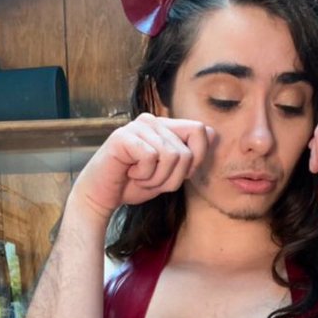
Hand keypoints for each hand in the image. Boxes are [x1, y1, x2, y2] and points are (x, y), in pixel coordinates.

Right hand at [69, 113, 214, 223]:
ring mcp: (138, 126)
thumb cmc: (134, 184)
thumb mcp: (170, 173)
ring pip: (171, 156)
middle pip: (187, 151)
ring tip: (140, 177)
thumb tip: (214, 134)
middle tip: (153, 180)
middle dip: (174, 178)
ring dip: (157, 179)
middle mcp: (154, 121)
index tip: (181, 175)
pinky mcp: (123, 137)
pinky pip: (150, 158)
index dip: (198, 158)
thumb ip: (189, 156)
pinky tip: (130, 174)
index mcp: (166, 127)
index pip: (201, 131)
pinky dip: (144, 176)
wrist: (103, 196)